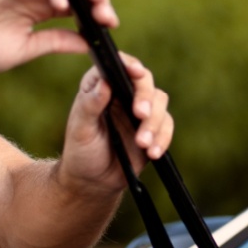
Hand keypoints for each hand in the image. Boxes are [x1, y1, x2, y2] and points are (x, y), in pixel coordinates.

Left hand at [56, 52, 172, 195]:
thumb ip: (90, 106)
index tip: (136, 73)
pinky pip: (166, 126)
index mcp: (100, 86)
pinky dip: (163, 138)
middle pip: (144, 82)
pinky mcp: (153, 128)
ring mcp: (140, 110)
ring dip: (154, 122)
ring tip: (142, 143)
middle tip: (140, 114)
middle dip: (145, 97)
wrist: (94, 181)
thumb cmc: (81, 152)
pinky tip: (152, 153)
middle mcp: (122, 93)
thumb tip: (104, 83)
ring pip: (160, 102)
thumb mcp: (80, 130)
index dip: (129, 65)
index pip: (117, 66)